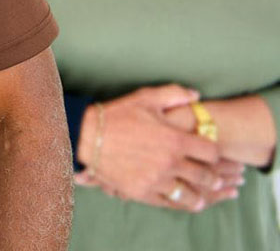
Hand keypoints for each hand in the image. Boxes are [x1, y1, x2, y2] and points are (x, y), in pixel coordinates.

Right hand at [78, 85, 224, 211]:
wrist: (83, 135)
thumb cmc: (116, 115)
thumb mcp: (145, 98)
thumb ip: (174, 94)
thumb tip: (196, 95)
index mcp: (176, 140)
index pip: (212, 153)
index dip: (215, 154)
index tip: (211, 155)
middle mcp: (170, 163)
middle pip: (206, 177)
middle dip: (213, 178)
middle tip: (214, 179)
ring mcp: (156, 180)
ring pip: (190, 196)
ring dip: (198, 196)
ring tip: (200, 196)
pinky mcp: (141, 192)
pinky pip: (168, 203)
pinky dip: (176, 203)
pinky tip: (177, 200)